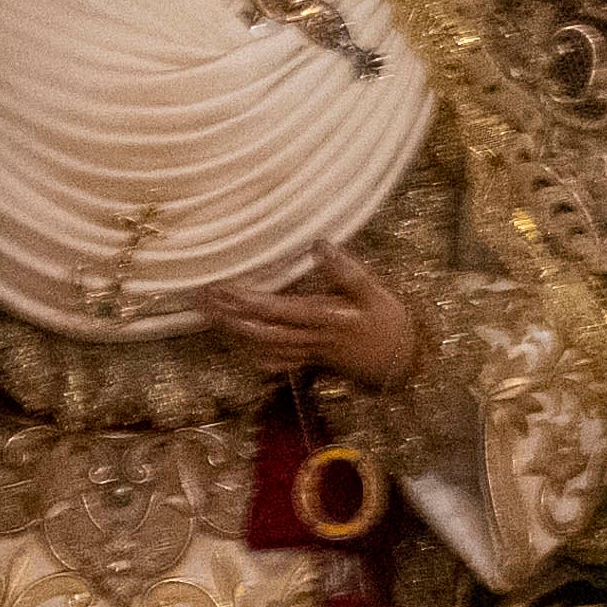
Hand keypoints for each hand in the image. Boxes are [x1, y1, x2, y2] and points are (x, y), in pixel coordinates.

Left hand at [208, 246, 429, 392]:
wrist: (405, 362)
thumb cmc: (390, 322)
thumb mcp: (374, 292)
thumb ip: (346, 270)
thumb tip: (319, 244)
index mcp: (321, 317)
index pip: (274, 308)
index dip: (244, 299)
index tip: (218, 286)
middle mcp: (310, 337)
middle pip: (261, 328)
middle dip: (229, 316)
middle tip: (200, 300)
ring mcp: (311, 352)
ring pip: (266, 344)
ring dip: (237, 332)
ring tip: (212, 317)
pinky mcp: (317, 361)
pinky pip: (283, 362)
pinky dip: (262, 356)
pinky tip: (247, 350)